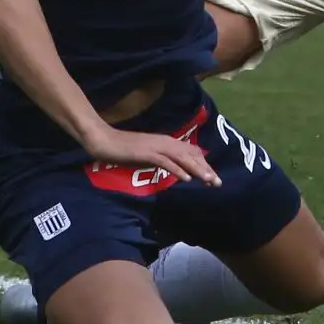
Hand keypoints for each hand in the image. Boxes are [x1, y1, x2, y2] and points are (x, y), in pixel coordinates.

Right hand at [83, 128, 219, 187]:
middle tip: (217, 182)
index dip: (203, 165)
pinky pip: (166, 162)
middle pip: (191, 156)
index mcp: (168, 142)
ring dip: (197, 170)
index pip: (191, 153)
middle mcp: (167, 142)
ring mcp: (158, 147)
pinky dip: (177, 170)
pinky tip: (186, 178)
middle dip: (205, 169)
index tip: (213, 177)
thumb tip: (176, 168)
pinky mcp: (148, 153)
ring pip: (183, 159)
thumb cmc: (126, 149)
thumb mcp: (149, 154)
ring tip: (209, 180)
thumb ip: (163, 159)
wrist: (105, 141)